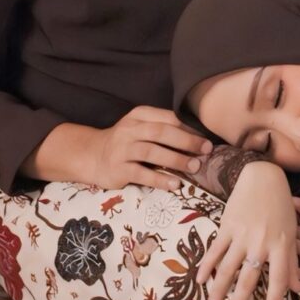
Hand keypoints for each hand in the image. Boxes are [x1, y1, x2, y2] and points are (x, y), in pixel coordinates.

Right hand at [31, 108, 212, 189]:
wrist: (93, 156)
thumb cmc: (126, 142)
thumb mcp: (141, 128)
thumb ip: (163, 128)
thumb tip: (199, 137)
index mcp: (139, 116)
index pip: (167, 117)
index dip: (189, 127)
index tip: (207, 136)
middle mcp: (130, 130)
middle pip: (161, 132)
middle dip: (186, 141)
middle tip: (206, 150)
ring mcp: (122, 149)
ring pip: (152, 152)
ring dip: (176, 159)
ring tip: (195, 167)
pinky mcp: (118, 169)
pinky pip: (142, 174)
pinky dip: (160, 179)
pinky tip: (175, 184)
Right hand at [201, 161, 299, 299]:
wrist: (263, 176)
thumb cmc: (282, 207)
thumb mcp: (292, 232)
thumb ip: (293, 262)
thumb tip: (297, 288)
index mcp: (282, 245)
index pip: (278, 278)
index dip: (274, 299)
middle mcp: (261, 242)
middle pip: (248, 278)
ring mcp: (242, 234)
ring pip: (228, 267)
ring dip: (218, 289)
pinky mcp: (227, 226)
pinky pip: (215, 249)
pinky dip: (207, 265)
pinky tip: (200, 280)